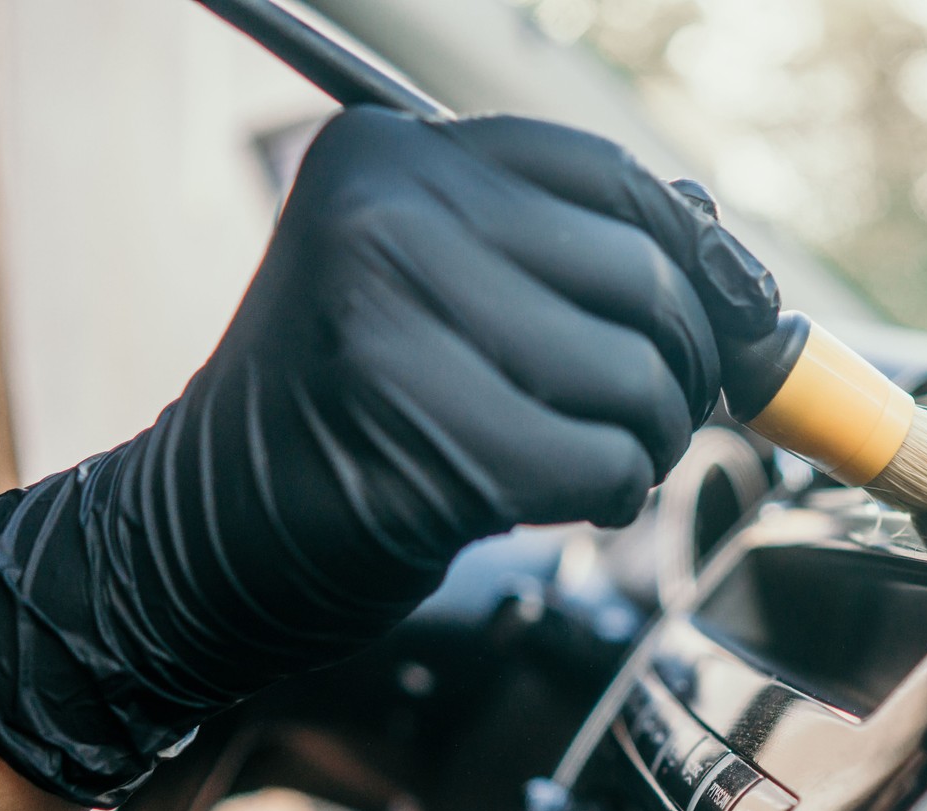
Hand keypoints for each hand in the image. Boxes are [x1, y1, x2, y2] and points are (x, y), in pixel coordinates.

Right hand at [0, 108, 778, 805]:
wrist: (204, 540)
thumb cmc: (341, 415)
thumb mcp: (425, 286)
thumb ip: (552, 251)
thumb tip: (722, 256)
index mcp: (389, 155)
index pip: (606, 173)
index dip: (690, 250)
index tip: (716, 308)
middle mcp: (388, 217)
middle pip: (639, 274)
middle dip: (684, 359)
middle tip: (661, 406)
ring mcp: (400, 325)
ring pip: (636, 374)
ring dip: (652, 435)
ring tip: (602, 453)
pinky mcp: (431, 441)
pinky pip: (606, 462)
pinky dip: (615, 493)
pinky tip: (569, 498)